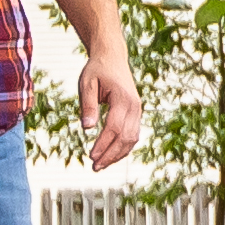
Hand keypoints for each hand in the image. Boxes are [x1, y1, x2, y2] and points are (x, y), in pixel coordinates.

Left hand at [77, 47, 145, 172]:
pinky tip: (110, 155)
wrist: (112, 58)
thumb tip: (87, 128)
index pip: (114, 127)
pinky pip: (133, 135)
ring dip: (117, 154)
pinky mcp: (136, 114)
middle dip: (110, 154)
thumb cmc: (97, 70)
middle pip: (125, 137)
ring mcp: (137, 110)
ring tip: (101, 165)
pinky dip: (123, 147)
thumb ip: (88, 105)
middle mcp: (134, 106)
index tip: (91, 156)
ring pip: (132, 139)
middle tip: (95, 166)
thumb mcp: (86, 84)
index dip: (103, 144)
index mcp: (123, 98)